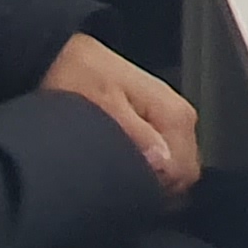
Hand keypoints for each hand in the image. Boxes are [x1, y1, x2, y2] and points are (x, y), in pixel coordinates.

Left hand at [38, 33, 200, 197]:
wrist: (64, 55)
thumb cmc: (80, 79)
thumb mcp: (102, 106)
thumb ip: (135, 135)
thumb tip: (162, 165)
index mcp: (177, 115)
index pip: (184, 172)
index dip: (156, 189)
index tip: (124, 191)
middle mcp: (183, 118)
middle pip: (183, 172)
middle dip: (155, 184)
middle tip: (115, 183)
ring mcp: (173, 120)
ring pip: (175, 167)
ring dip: (149, 175)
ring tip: (114, 173)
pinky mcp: (160, 123)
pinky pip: (165, 158)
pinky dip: (147, 167)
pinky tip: (121, 164)